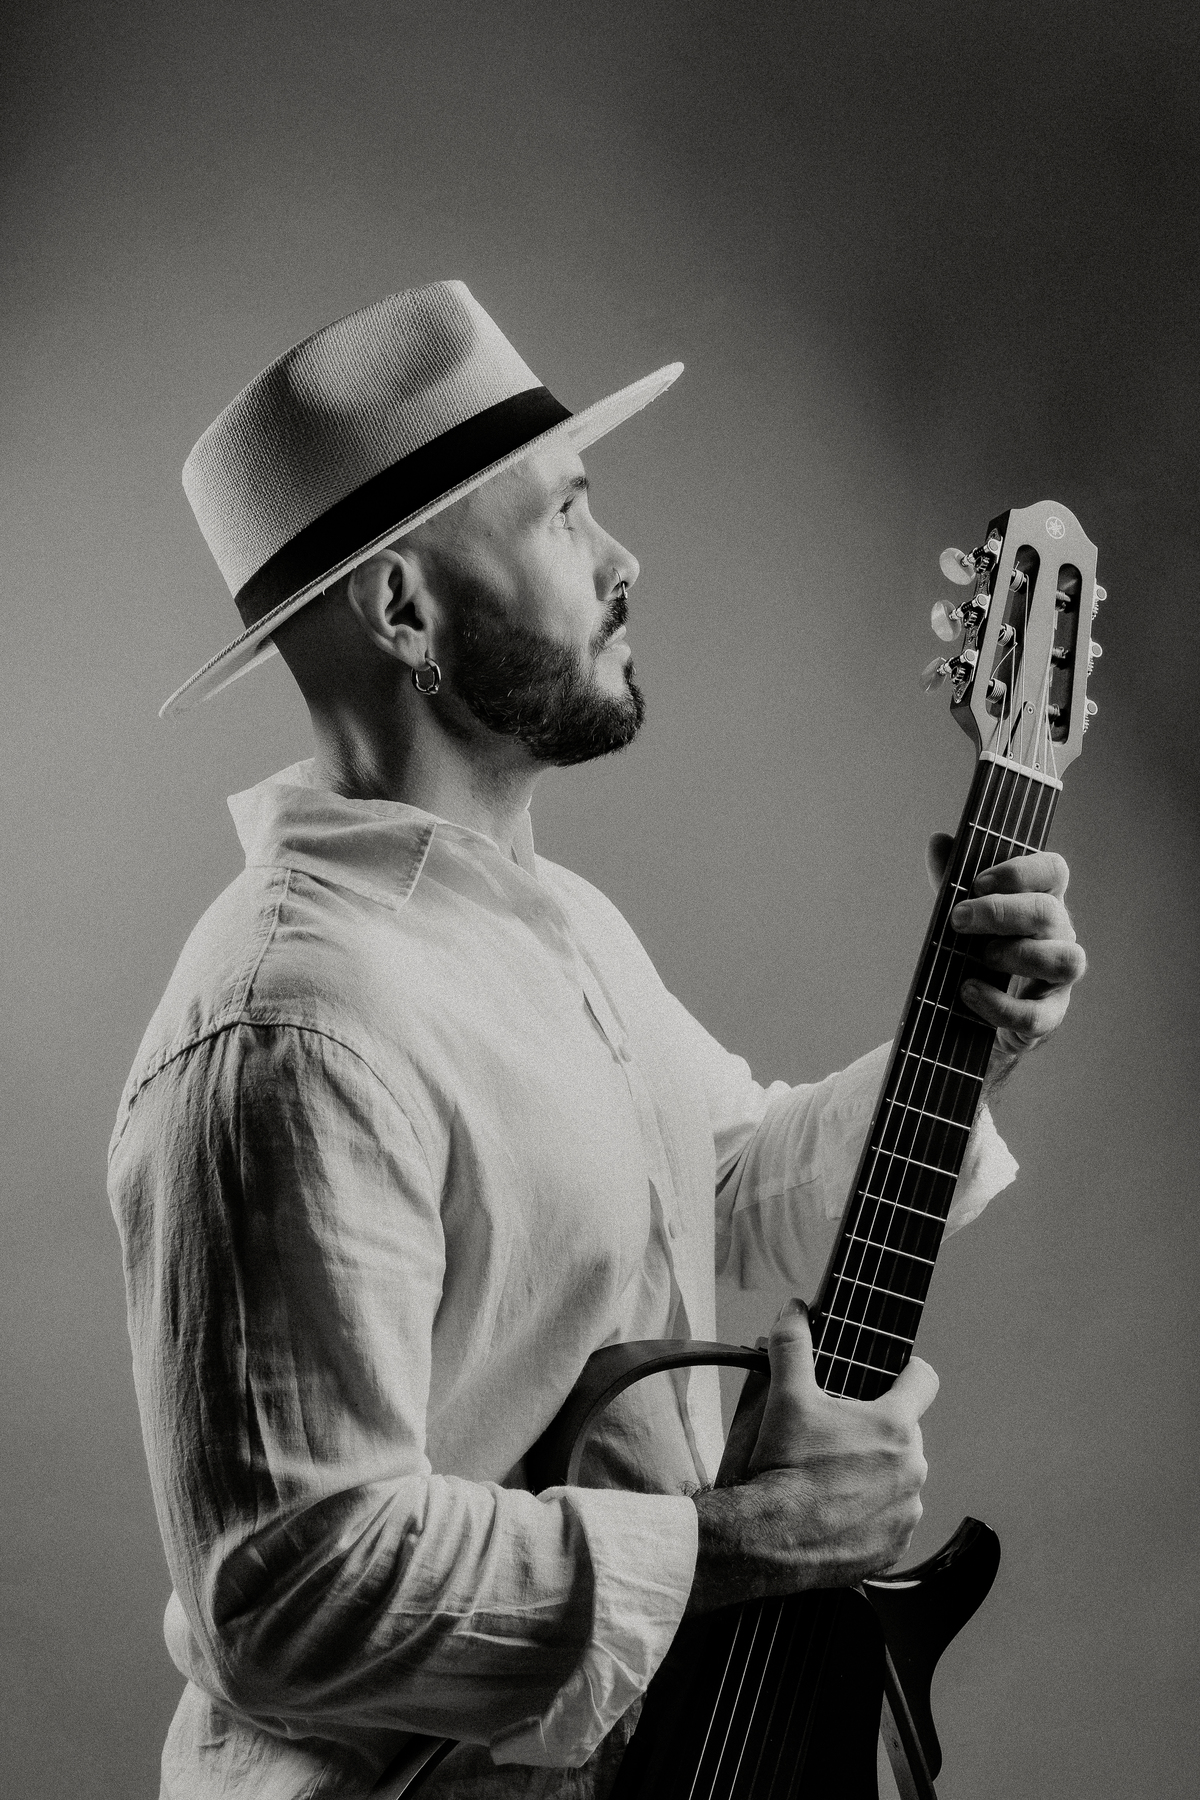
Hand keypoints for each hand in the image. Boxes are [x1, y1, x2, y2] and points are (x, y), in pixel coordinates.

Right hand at [688, 1302, 936, 1612]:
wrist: (773, 1540)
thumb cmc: (785, 1468)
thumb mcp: (785, 1396)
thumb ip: (793, 1345)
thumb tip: (795, 1311)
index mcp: (894, 1425)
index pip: (924, 1379)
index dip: (908, 1370)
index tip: (895, 1373)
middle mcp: (912, 1468)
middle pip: (904, 1433)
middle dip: (876, 1430)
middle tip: (836, 1435)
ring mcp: (907, 1511)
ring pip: (899, 1479)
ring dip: (876, 1474)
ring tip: (833, 1478)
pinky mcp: (895, 1548)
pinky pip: (891, 1521)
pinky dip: (871, 1514)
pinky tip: (837, 1511)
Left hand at [926, 832, 1086, 1066]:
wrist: (979, 1010)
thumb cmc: (977, 949)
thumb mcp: (963, 913)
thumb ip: (951, 879)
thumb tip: (939, 840)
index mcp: (1042, 899)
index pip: (1054, 870)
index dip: (1019, 872)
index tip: (978, 883)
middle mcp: (1060, 934)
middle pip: (1049, 912)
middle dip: (1000, 913)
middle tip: (958, 920)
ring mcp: (1060, 976)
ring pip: (1065, 960)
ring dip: (1018, 956)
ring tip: (979, 959)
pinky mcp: (1050, 1014)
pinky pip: (1038, 1014)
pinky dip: (1000, 1005)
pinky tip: (969, 993)